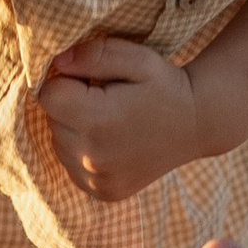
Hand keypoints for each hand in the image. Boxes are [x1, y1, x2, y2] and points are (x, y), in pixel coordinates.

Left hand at [38, 35, 203, 201]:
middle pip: (52, 121)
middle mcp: (93, 157)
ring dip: (76, 130)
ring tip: (111, 122)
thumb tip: (57, 64)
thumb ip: (94, 55)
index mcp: (97, 121)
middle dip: (71, 106)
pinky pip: (73, 166)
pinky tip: (112, 142)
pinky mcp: (102, 192)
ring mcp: (97, 180)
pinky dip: (84, 152)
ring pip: (60, 144)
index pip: (48, 96)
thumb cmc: (165, 86)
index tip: (93, 82)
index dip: (67, 82)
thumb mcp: (136, 58)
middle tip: (107, 101)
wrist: (199, 124)